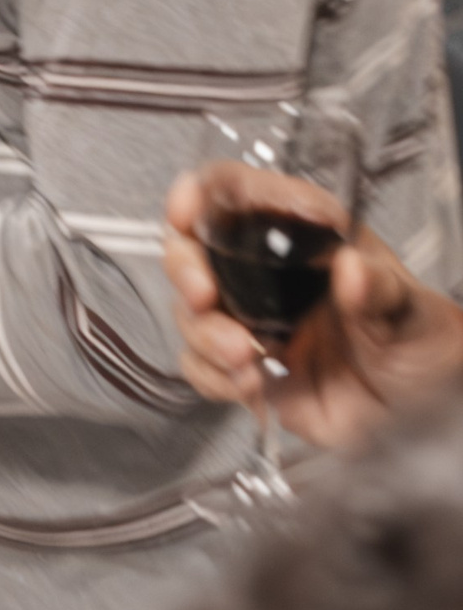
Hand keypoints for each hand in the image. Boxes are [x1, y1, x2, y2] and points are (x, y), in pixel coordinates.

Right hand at [162, 163, 462, 450]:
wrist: (425, 416)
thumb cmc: (424, 347)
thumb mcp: (415, 313)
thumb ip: (384, 290)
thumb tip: (353, 269)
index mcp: (307, 238)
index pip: (240, 194)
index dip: (203, 193)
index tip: (188, 209)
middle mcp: (270, 274)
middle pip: (194, 248)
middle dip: (185, 269)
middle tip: (203, 295)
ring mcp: (254, 321)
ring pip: (191, 312)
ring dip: (205, 334)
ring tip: (245, 356)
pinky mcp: (246, 367)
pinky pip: (200, 366)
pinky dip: (213, 377)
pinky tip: (248, 383)